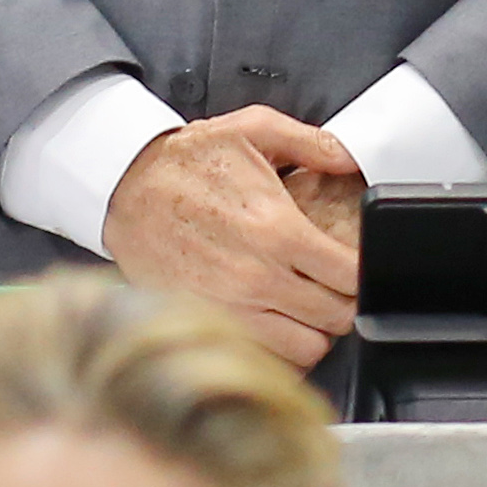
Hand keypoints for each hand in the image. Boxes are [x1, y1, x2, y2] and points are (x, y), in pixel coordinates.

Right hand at [101, 108, 366, 367]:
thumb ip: (312, 143)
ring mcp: (234, 308)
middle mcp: (260, 278)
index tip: (357, 266)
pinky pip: (265, 357)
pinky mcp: (210, 323)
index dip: (363, 273)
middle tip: (332, 285)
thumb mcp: (250, 129)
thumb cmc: (184, 162)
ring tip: (305, 306)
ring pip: (307, 349)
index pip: (351, 277)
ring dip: (314, 330)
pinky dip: (279, 348)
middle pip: (336, 318)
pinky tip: (275, 321)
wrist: (123, 189)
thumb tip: (353, 159)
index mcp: (278, 230)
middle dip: (343, 302)